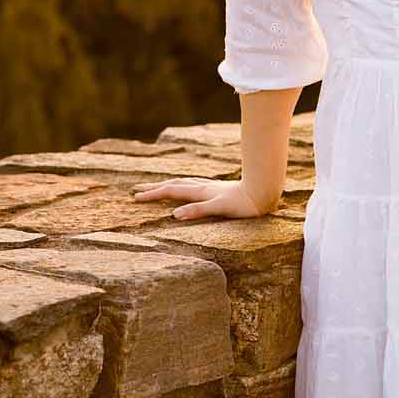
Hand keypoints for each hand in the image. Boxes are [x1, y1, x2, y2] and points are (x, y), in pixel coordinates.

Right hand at [129, 177, 274, 219]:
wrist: (262, 193)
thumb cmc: (243, 205)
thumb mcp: (219, 209)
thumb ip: (197, 210)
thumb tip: (174, 214)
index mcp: (200, 192)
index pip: (171, 192)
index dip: (153, 194)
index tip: (136, 197)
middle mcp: (202, 187)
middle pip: (173, 185)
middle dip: (155, 188)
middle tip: (137, 190)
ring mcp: (209, 187)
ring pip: (183, 183)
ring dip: (167, 185)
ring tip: (157, 187)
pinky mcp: (217, 190)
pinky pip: (193, 186)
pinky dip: (183, 186)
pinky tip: (187, 188)